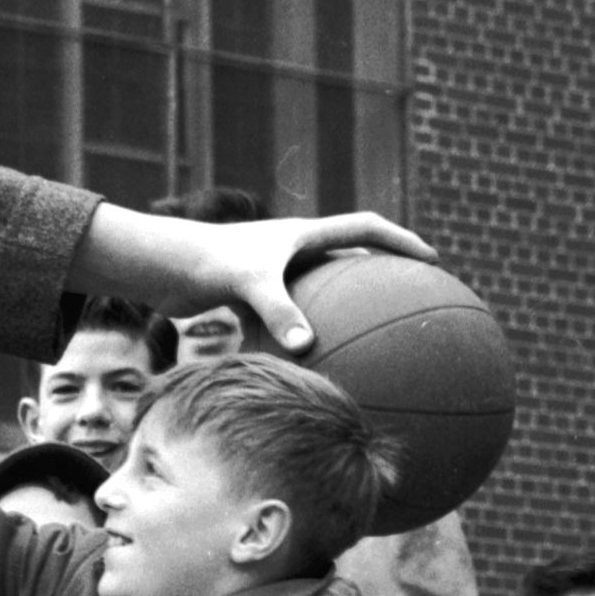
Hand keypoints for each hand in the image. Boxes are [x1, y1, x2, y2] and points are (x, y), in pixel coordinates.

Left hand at [69, 204, 431, 356]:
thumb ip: (280, 313)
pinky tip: (317, 367)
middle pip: (350, 256)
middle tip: (413, 296)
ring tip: (372, 337)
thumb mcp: (249, 284)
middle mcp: (293, 249)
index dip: (400, 240)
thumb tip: (307, 347)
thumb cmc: (205, 264)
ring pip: (323, 289)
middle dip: (382, 272)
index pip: (366, 228)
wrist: (163, 266)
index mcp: (303, 233)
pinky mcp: (255, 294)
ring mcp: (275, 271)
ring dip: (346, 307)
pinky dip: (307, 336)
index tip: (430, 259)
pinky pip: (293, 316)